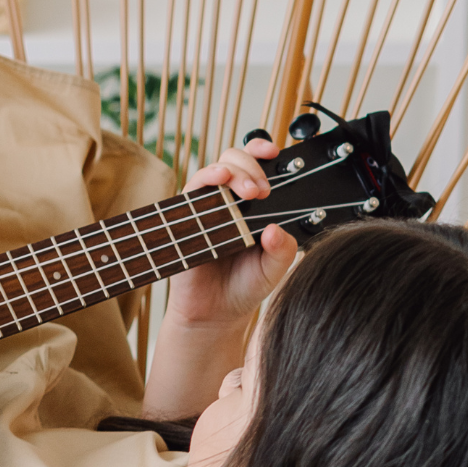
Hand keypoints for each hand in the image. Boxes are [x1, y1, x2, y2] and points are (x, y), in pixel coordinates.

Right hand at [168, 137, 298, 325]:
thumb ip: (283, 249)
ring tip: (249, 190)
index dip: (261, 152)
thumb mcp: (274, 268)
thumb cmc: (244, 286)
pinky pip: (191, 191)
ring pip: (212, 170)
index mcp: (251, 205)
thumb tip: (275, 229)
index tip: (275, 153)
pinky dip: (206, 180)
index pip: (255, 167)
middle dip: (250, 165)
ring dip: (231, 170)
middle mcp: (226, 201)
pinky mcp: (184, 218)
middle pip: (233, 160)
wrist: (215, 314)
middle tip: (263, 190)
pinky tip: (219, 183)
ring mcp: (203, 208)